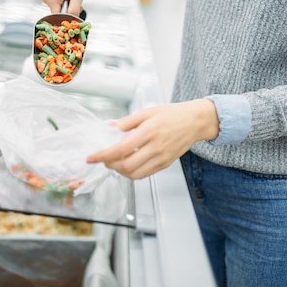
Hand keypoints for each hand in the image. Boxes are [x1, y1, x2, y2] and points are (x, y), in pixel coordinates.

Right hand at [40, 0, 95, 15]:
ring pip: (60, 11)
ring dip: (70, 9)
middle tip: (79, 5)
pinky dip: (67, 5)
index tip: (77, 18)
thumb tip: (71, 23)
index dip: (67, 19)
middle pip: (58, 15)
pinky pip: (59, 7)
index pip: (57, 17)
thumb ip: (74, 9)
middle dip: (70, 13)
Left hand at [86, 99, 218, 179]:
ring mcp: (162, 158)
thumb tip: (109, 128)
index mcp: (149, 131)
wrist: (195, 121)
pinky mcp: (165, 164)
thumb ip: (127, 122)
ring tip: (115, 161)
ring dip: (120, 171)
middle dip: (110, 165)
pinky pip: (145, 174)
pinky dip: (132, 172)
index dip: (103, 155)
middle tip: (104, 158)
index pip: (120, 149)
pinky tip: (128, 163)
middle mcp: (156, 147)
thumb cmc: (172, 114)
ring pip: (135, 174)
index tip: (91, 157)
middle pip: (126, 166)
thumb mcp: (148, 111)